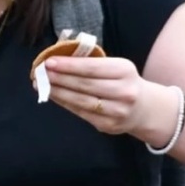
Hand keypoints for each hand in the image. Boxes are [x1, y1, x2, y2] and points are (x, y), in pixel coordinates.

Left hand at [37, 55, 177, 144]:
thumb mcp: (115, 67)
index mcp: (124, 70)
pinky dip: (65, 103)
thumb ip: (92, 62)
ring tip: (41, 85)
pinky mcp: (108, 125)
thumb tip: (58, 59)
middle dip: (59, 78)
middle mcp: (124, 91)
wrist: (144, 108)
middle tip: (40, 73)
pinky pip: (82, 113)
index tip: (49, 61)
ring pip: (81, 101)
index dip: (69, 65)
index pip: (92, 67)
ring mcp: (117, 111)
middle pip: (85, 85)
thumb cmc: (122, 82)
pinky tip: (54, 96)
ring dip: (58, 92)